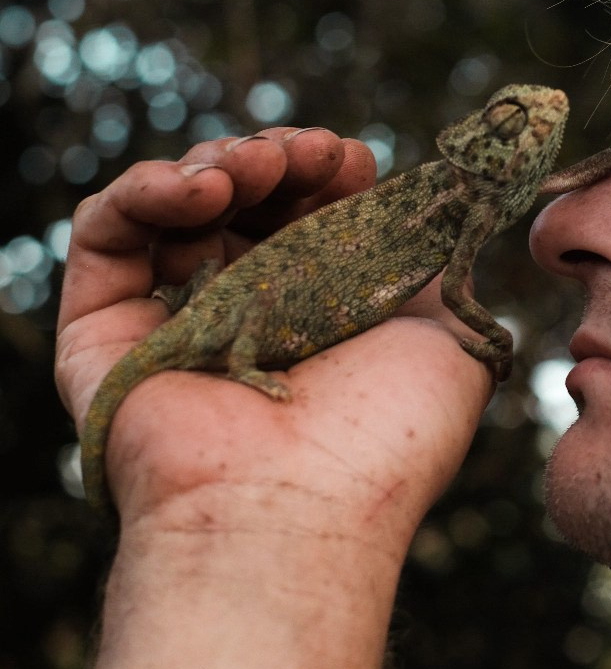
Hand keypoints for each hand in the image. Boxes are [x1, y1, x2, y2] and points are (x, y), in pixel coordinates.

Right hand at [56, 127, 491, 545]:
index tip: (349, 160)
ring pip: (172, 207)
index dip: (325, 171)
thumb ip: (445, 270)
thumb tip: (449, 212)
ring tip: (250, 171)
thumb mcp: (450, 338)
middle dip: (273, 157)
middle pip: (240, 199)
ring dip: (213, 163)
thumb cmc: (388, 439)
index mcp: (320, 313)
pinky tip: (195, 192)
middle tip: (299, 157)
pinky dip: (143, 190)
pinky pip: (104, 237)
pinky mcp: (102, 336)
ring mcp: (174, 323)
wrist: (302, 511)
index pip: (306, 212)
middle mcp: (245, 316)